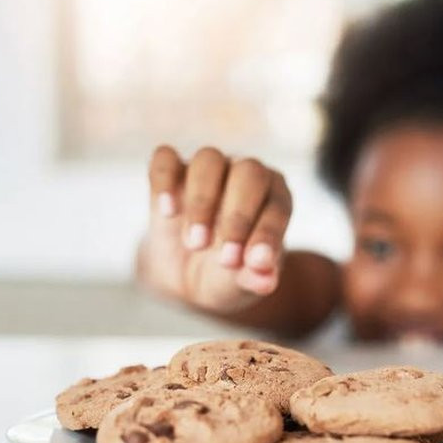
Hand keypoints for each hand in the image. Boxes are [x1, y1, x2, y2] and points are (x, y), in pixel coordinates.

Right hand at [137, 145, 292, 312]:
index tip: (252, 263)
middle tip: (225, 260)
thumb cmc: (225, 273)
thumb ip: (256, 278)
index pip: (278, 206)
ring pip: (209, 159)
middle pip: (248, 172)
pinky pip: (165, 158)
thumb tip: (266, 281)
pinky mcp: (172, 171)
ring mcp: (209, 168)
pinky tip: (167, 211)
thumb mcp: (242, 284)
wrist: (186, 273)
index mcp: (274, 198)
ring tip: (195, 244)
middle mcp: (245, 174)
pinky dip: (165, 180)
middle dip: (238, 217)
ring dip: (202, 201)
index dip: (267, 234)